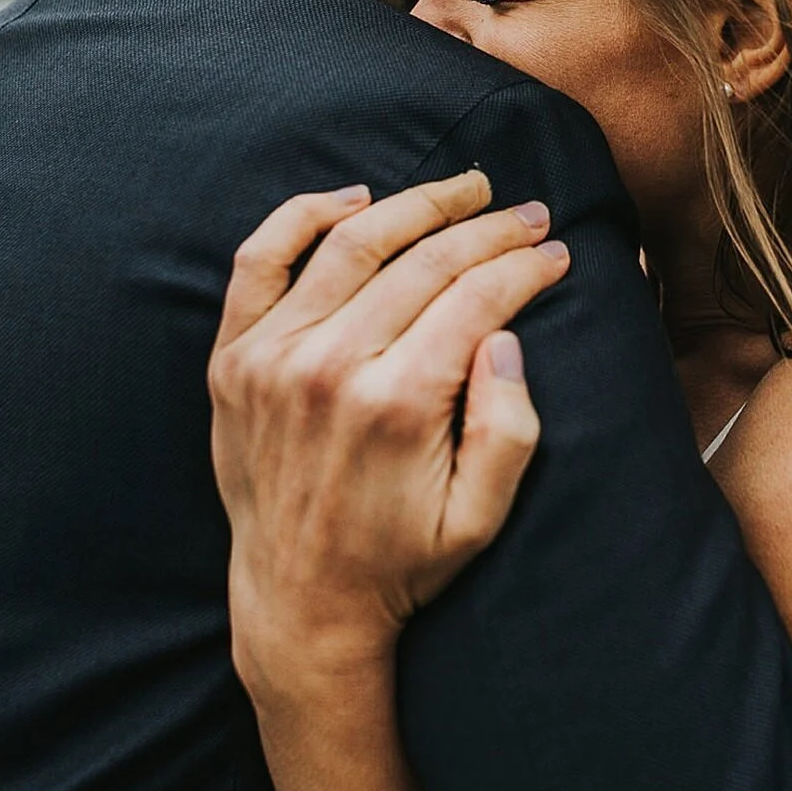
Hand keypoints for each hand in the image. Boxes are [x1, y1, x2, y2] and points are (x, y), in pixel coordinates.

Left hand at [208, 170, 565, 700]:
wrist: (299, 600)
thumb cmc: (399, 561)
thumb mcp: (479, 518)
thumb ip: (508, 430)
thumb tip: (503, 336)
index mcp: (398, 405)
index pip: (475, 300)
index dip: (525, 267)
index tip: (558, 251)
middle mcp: (330, 368)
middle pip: (422, 263)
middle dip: (488, 230)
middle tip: (528, 212)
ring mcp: (273, 357)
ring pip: (350, 245)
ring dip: (414, 205)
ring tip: (464, 189)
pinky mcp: (233, 358)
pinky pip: (260, 260)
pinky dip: (304, 216)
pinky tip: (356, 198)